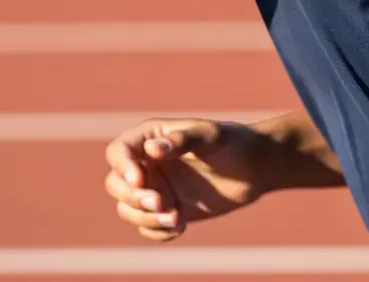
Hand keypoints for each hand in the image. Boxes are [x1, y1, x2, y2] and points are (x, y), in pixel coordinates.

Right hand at [104, 117, 267, 240]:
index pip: (118, 152)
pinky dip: (157, 232)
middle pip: (115, 184)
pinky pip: (146, 228)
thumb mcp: (210, 136)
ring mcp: (154, 188)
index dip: (122, 166)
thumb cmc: (231, 142)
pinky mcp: (166, 210)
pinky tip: (180, 227)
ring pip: (126, 209)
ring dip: (145, 218)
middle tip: (162, 202)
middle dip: (133, 197)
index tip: (139, 179)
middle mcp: (146, 164)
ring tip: (176, 218)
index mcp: (149, 138)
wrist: (253, 167)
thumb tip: (152, 150)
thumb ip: (182, 140)